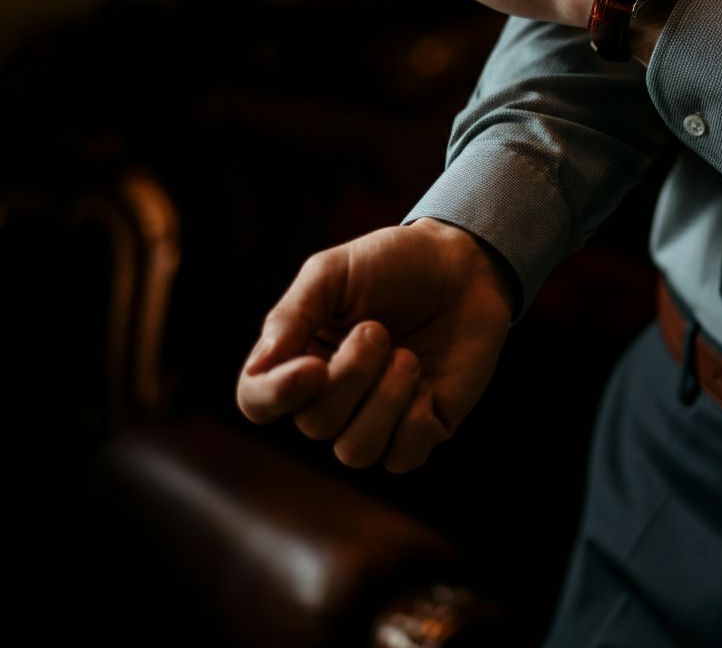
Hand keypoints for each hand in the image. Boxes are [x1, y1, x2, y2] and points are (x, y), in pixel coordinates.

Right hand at [236, 219, 514, 472]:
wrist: (463, 264)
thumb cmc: (393, 263)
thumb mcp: (334, 272)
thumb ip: (293, 314)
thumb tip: (260, 367)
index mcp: (299, 357)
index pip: (258, 401)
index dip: (276, 395)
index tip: (313, 367)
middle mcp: (332, 396)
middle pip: (315, 425)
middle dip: (352, 376)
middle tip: (379, 329)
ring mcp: (378, 416)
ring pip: (356, 451)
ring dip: (384, 401)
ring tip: (407, 356)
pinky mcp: (423, 428)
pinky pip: (403, 458)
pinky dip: (414, 421)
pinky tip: (425, 382)